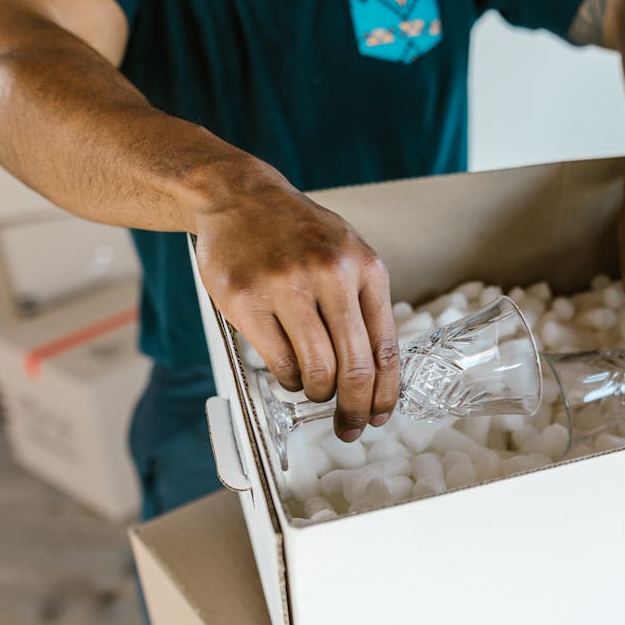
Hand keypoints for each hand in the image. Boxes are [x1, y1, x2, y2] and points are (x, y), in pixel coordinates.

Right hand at [193, 169, 398, 441]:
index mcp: (365, 267)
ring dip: (319, 393)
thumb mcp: (347, 255)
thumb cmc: (298, 234)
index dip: (385, 393)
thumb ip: (364, 304)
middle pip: (355, 367)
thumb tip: (378, 375)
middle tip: (349, 427)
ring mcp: (285, 285)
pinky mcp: (246, 299)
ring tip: (314, 389)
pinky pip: (279, 362)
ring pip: (317, 370)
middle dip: (354, 408)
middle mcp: (330, 274)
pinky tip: (289, 372)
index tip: (380, 416)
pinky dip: (289, 379)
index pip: (385, 347)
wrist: (239, 197)